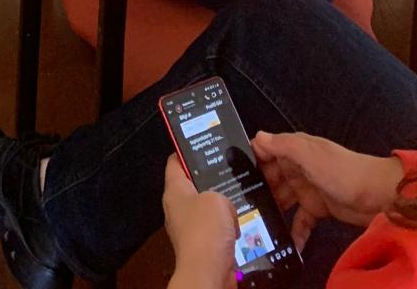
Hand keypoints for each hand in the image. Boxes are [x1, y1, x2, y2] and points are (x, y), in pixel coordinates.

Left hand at [163, 157, 236, 288]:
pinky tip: (241, 223)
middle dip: (211, 179)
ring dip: (223, 206)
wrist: (207, 273)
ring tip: (241, 196)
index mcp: (174, 190)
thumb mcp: (217, 199)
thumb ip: (221, 193)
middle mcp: (178, 208)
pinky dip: (227, 227)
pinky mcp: (202, 246)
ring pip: (207, 209)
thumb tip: (226, 209)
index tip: (204, 143)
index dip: (187, 150)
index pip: (175, 161)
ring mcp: (189, 228)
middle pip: (193, 185)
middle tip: (230, 169)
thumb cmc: (206, 229)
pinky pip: (215, 229)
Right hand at [252, 132, 401, 250]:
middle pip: (271, 178)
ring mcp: (308, 189)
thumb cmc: (342, 171)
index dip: (249, 162)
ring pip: (282, 200)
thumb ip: (283, 146)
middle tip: (240, 208)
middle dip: (257, 191)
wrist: (377, 196)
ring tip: (257, 228)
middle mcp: (298, 167)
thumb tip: (256, 137)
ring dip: (272, 212)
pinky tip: (286, 244)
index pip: (266, 152)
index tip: (230, 176)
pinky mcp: (318, 209)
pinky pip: (300, 221)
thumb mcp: (310, 155)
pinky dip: (293, 231)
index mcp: (295, 150)